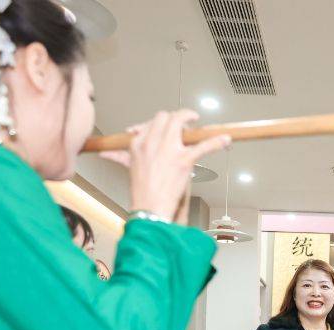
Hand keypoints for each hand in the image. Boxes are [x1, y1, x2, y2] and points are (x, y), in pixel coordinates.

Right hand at [100, 110, 231, 222]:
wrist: (149, 208)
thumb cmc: (142, 192)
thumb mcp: (129, 169)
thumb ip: (120, 157)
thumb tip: (107, 153)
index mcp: (139, 144)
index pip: (153, 122)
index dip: (164, 122)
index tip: (172, 126)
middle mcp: (152, 143)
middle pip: (166, 117)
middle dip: (178, 117)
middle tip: (187, 122)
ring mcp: (169, 151)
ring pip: (181, 123)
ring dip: (192, 120)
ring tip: (200, 123)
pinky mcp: (183, 161)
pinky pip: (203, 146)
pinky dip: (217, 141)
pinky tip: (226, 139)